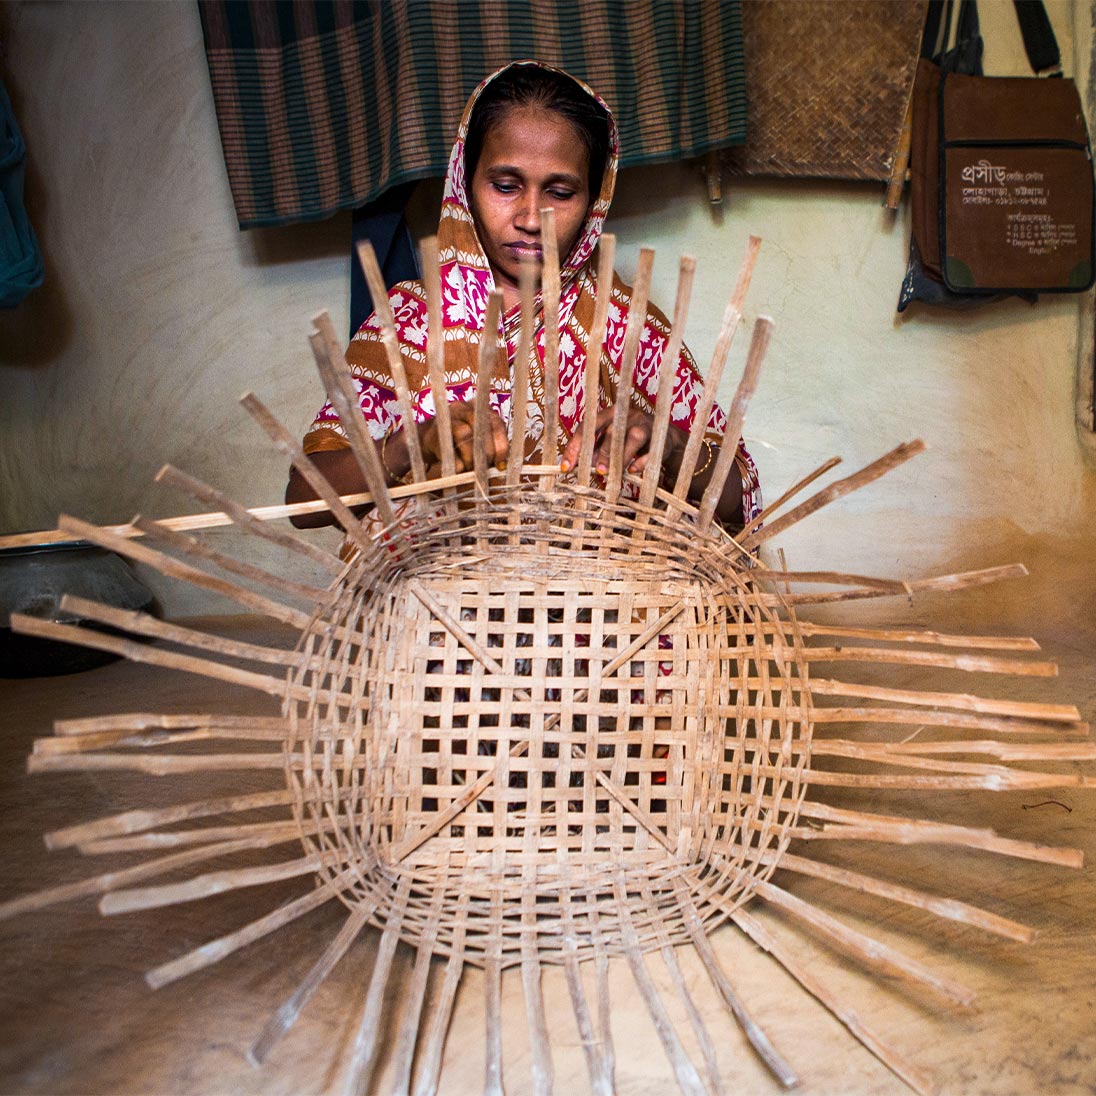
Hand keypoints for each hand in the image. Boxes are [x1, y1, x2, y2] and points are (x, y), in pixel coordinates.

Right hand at [420, 401, 509, 476]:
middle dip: (486, 453)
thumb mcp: (476, 439)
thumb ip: (490, 447)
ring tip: (471, 469)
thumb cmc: (456, 442)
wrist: (425, 441)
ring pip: (465, 434)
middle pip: (482, 428)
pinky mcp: (433, 433)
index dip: (501, 446)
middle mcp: (463, 408)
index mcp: (478, 408)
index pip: (497, 423)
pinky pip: (448, 448)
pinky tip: (459, 469)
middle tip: (485, 469)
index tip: (501, 464)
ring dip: (471, 457)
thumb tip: (502, 466)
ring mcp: (446, 417)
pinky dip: (456, 462)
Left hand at [559, 404, 683, 477]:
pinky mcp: (660, 438)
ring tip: (609, 473)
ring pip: (633, 440)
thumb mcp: (610, 439)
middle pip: (612, 432)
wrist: (664, 436)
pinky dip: (641, 462)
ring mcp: (645, 424)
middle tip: (595, 471)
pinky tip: (632, 471)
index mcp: (610, 413)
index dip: (575, 446)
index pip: (588, 426)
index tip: (566, 467)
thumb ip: (595, 449)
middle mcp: (627, 415)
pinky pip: (651, 452)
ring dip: (620, 458)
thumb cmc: (629, 437)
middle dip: (601, 452)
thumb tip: (576, 465)